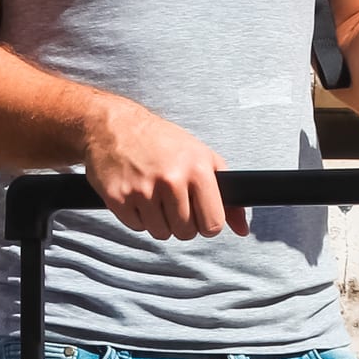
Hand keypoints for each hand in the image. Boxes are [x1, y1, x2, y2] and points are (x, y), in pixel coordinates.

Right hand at [79, 96, 248, 239]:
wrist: (115, 126)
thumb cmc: (162, 142)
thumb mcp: (202, 158)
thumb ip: (225, 194)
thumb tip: (242, 229)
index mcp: (197, 169)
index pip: (212, 224)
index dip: (207, 224)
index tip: (199, 214)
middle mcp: (171, 180)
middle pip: (186, 232)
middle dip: (182, 223)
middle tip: (173, 202)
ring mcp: (143, 190)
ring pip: (161, 233)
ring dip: (159, 221)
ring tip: (155, 196)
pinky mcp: (118, 198)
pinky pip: (136, 227)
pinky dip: (137, 217)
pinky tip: (137, 195)